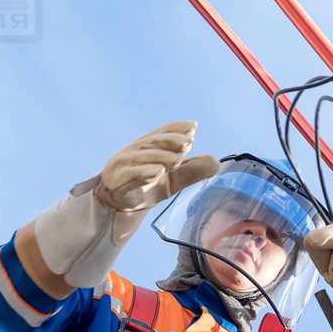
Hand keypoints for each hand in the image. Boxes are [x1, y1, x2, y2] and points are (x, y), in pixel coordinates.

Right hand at [95, 120, 218, 212]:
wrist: (120, 205)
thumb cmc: (147, 186)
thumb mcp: (174, 180)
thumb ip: (192, 171)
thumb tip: (216, 162)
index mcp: (147, 146)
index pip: (162, 133)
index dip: (176, 128)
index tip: (193, 126)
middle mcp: (134, 150)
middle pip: (153, 142)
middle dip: (171, 140)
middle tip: (189, 142)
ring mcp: (123, 163)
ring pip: (144, 156)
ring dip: (162, 156)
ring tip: (178, 159)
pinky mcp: (116, 179)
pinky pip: (131, 173)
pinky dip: (145, 172)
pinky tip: (158, 171)